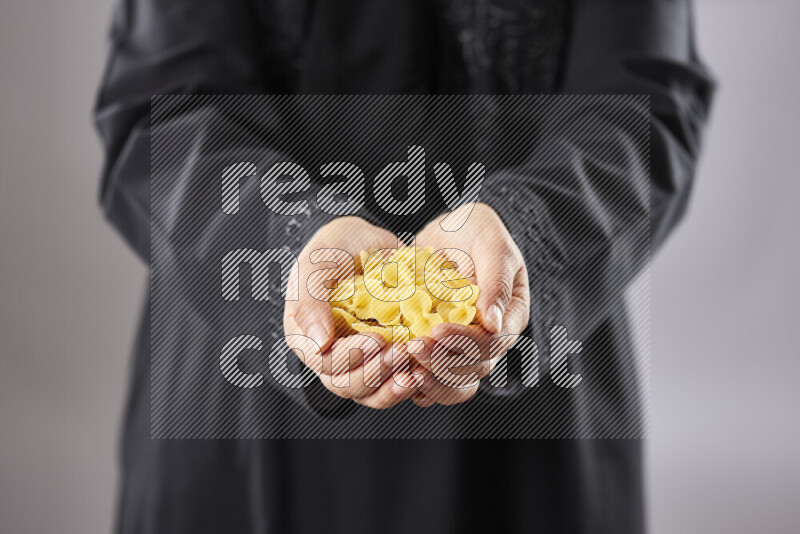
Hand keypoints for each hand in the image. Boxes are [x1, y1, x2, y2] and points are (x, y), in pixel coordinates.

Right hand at [283, 217, 422, 408]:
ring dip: (392, 387)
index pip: (327, 362)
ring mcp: (357, 360)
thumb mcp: (315, 266)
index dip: (352, 357)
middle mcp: (329, 356)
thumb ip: (311, 302)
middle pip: (348, 384)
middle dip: (376, 373)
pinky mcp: (383, 358)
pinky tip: (424, 374)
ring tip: (416, 373)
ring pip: (370, 392)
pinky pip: (392, 382)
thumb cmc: (333, 249)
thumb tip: (320, 345)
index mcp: (306, 337)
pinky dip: (408, 383)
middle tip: (402, 353)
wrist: (363, 242)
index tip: (378, 339)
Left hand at [411, 203, 529, 406]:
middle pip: (475, 367)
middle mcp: (491, 337)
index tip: (437, 330)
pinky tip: (401, 379)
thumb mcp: (489, 240)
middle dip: (444, 362)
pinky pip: (435, 377)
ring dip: (432, 381)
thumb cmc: (474, 229)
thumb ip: (495, 279)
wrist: (448, 232)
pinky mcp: (441, 348)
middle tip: (413, 348)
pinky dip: (419, 383)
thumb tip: (494, 323)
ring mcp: (465, 346)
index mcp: (511, 314)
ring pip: (456, 381)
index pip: (494, 341)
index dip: (467, 341)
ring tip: (407, 371)